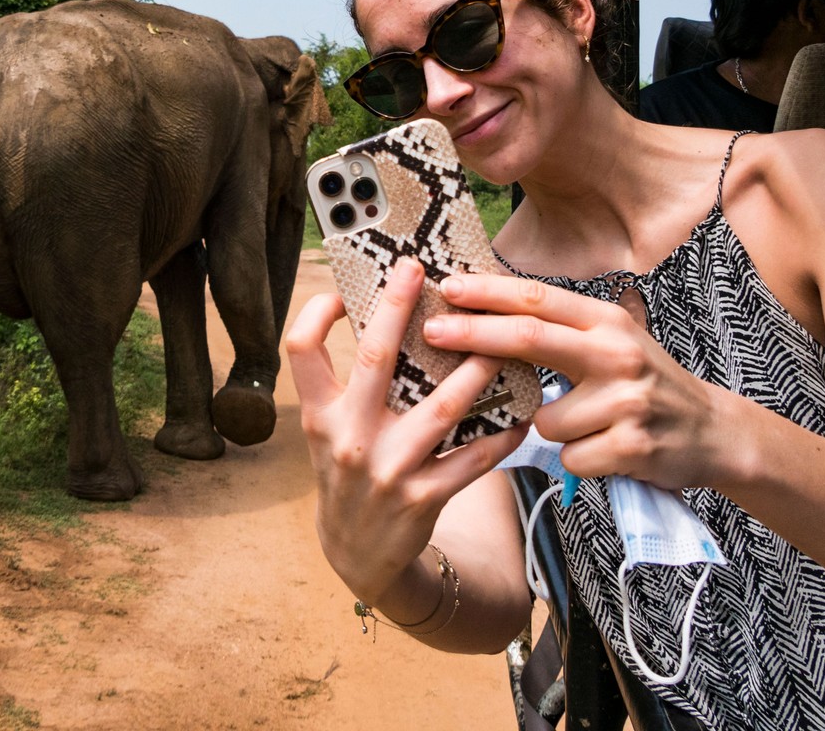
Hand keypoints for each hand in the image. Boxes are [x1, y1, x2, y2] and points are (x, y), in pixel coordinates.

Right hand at [284, 258, 527, 606]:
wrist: (357, 555)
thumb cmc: (348, 475)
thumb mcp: (331, 433)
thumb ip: (348, 387)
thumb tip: (391, 319)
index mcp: (321, 416)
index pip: (302, 348)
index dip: (318, 310)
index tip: (345, 286)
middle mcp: (349, 438)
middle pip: (374, 357)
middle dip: (398, 306)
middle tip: (419, 268)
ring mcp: (388, 469)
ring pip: (443, 405)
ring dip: (476, 368)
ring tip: (500, 340)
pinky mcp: (425, 497)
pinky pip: (475, 457)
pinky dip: (503, 432)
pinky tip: (523, 412)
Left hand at [427, 273, 742, 491]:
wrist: (711, 432)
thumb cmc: (644, 383)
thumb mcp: (612, 341)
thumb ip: (561, 329)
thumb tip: (487, 311)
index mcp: (607, 321)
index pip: (538, 300)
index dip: (489, 292)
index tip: (447, 286)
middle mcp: (617, 353)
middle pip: (529, 339)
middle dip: (473, 334)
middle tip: (431, 331)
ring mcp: (626, 400)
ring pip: (545, 420)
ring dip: (550, 430)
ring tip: (588, 427)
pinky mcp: (632, 447)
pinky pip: (570, 458)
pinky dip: (578, 460)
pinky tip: (606, 452)